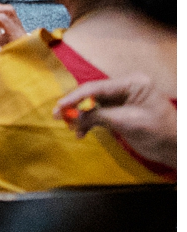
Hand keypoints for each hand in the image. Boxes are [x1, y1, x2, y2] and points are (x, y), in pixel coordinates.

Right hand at [54, 73, 176, 169]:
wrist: (176, 149)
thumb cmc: (159, 133)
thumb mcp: (127, 122)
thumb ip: (99, 116)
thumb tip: (73, 116)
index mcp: (133, 83)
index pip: (97, 87)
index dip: (76, 97)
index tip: (59, 106)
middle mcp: (126, 87)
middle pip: (93, 94)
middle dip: (75, 106)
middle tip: (58, 116)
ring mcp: (123, 100)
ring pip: (93, 104)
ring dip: (81, 117)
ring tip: (72, 129)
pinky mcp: (120, 111)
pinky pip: (98, 114)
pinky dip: (89, 123)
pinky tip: (82, 133)